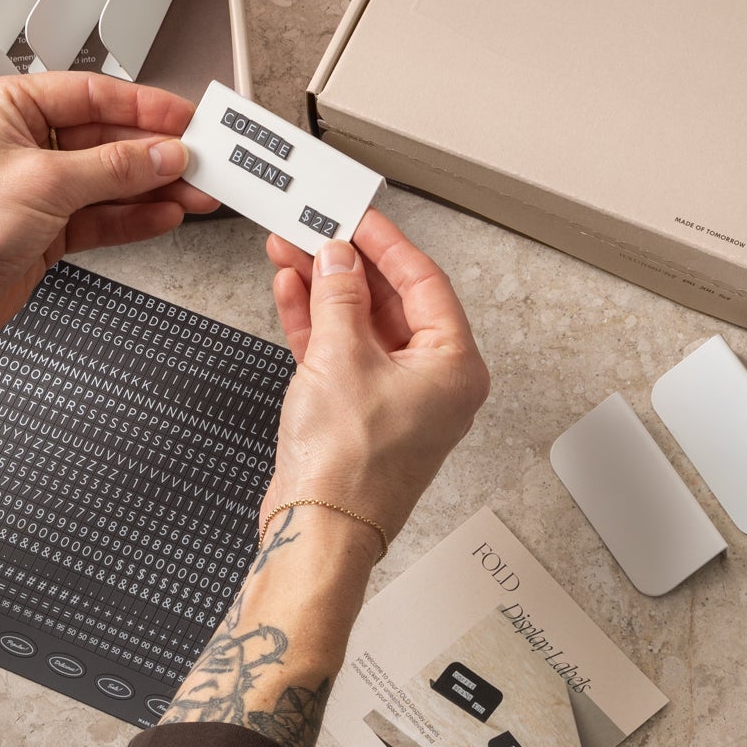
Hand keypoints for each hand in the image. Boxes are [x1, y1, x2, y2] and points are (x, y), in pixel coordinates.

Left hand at [0, 71, 217, 357]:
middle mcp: (23, 144)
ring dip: (155, 188)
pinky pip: (104, 216)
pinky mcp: (47, 229)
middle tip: (202, 161)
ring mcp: (38, 189)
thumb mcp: (45, 183)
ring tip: (198, 191)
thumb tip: (161, 154)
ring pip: (112, 181)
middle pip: (108, 139)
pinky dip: (136, 217)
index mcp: (8, 108)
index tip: (186, 120)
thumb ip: (114, 168)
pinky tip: (166, 215)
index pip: (92, 95)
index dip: (144, 108)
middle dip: (157, 154)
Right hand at [262, 211, 489, 549]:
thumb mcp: (341, 356)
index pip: (425, 281)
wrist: (318, 530)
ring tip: (291, 252)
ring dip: (325, 289)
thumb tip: (337, 259)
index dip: (386, 243)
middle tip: (315, 230)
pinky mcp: (358, 413)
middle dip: (347, 265)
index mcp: (454, 366)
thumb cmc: (349, 468)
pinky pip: (341, 353)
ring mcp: (394, 399)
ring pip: (360, 325)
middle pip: (391, 301)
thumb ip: (339, 296)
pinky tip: (292, 292)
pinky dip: (316, 323)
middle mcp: (433, 382)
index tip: (357, 216)